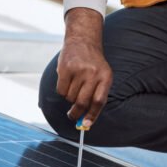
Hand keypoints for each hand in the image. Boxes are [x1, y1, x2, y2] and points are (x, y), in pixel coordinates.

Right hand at [56, 7, 112, 126]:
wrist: (83, 40)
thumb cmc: (93, 63)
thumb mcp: (102, 76)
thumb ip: (96, 97)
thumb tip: (85, 122)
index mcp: (106, 77)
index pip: (99, 101)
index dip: (92, 116)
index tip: (85, 125)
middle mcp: (93, 74)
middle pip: (82, 102)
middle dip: (76, 113)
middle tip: (72, 116)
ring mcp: (79, 70)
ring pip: (70, 97)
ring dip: (70, 97)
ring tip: (74, 85)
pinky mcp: (65, 68)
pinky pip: (61, 90)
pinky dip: (62, 91)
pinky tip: (66, 81)